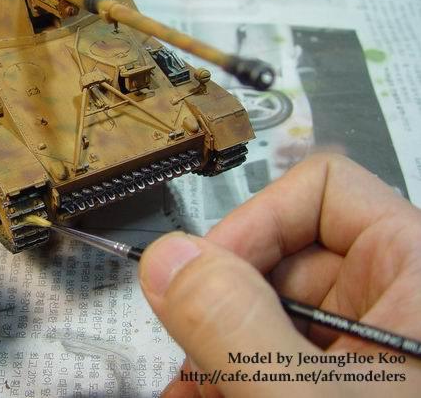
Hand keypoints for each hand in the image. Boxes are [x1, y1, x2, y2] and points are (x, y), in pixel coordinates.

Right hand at [139, 153, 420, 396]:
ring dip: (215, 342)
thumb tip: (167, 259)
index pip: (324, 186)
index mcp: (416, 271)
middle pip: (282, 253)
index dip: (252, 222)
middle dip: (220, 302)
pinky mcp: (351, 377)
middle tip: (186, 348)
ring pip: (271, 309)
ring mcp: (372, 342)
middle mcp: (396, 297)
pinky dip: (232, 369)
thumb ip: (234, 323)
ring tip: (185, 387)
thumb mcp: (306, 397)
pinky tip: (199, 391)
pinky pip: (279, 350)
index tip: (201, 278)